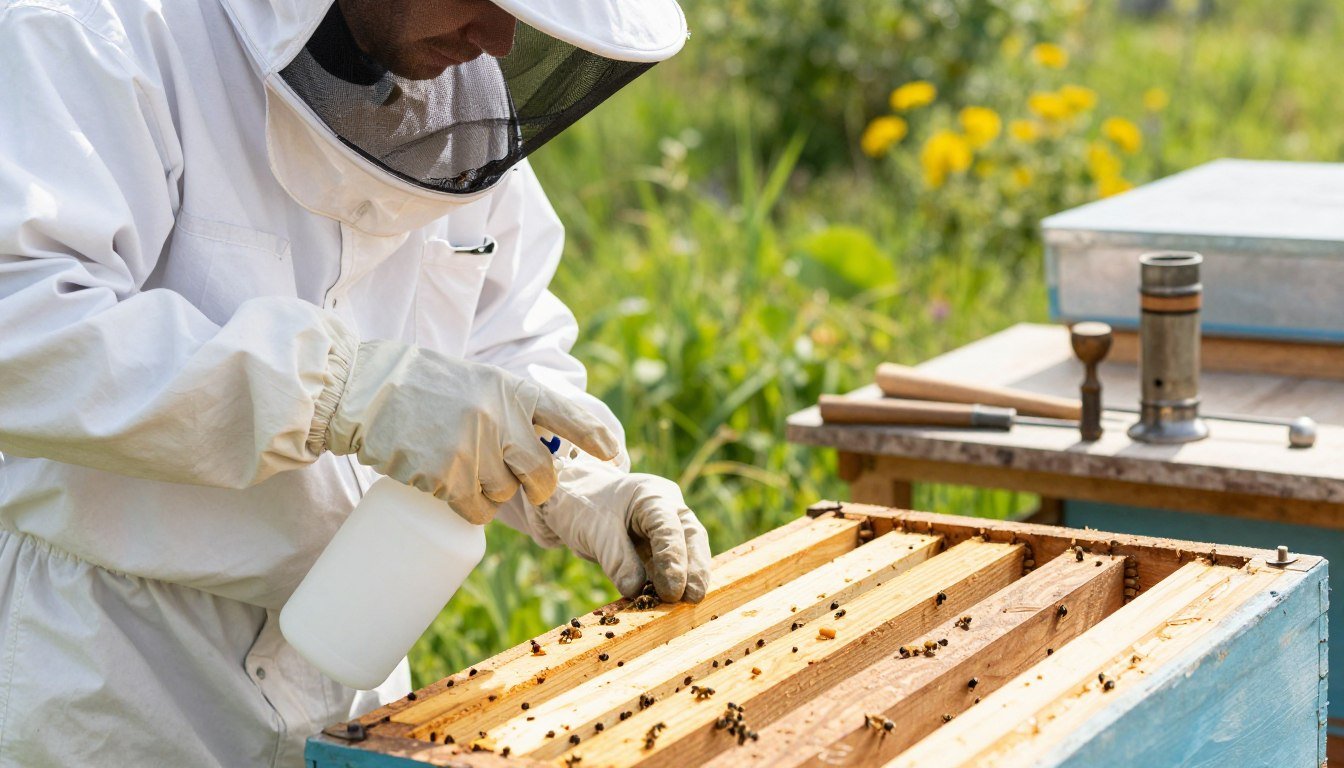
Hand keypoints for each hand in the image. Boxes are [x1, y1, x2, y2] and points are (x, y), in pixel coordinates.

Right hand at [319, 340, 619, 523]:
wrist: (362, 388)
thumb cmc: (421, 383)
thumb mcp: (479, 380)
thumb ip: (512, 407)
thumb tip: (542, 445)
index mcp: (512, 389)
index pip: (569, 414)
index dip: (596, 437)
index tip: (612, 454)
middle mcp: (499, 418)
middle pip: (542, 474)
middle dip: (537, 486)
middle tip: (521, 482)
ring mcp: (473, 449)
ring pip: (505, 495)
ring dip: (492, 494)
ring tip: (462, 469)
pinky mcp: (445, 476)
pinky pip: (475, 510)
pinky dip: (468, 507)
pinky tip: (447, 487)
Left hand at [527, 461, 711, 602]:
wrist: (572, 500)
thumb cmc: (584, 507)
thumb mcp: (596, 532)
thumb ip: (617, 561)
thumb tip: (637, 592)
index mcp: (652, 495)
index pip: (670, 527)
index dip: (673, 559)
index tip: (673, 590)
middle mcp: (668, 508)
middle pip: (691, 537)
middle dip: (694, 569)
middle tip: (692, 598)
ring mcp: (667, 526)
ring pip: (687, 551)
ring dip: (686, 578)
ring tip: (683, 604)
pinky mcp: (660, 545)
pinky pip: (669, 564)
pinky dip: (670, 582)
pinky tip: (667, 601)